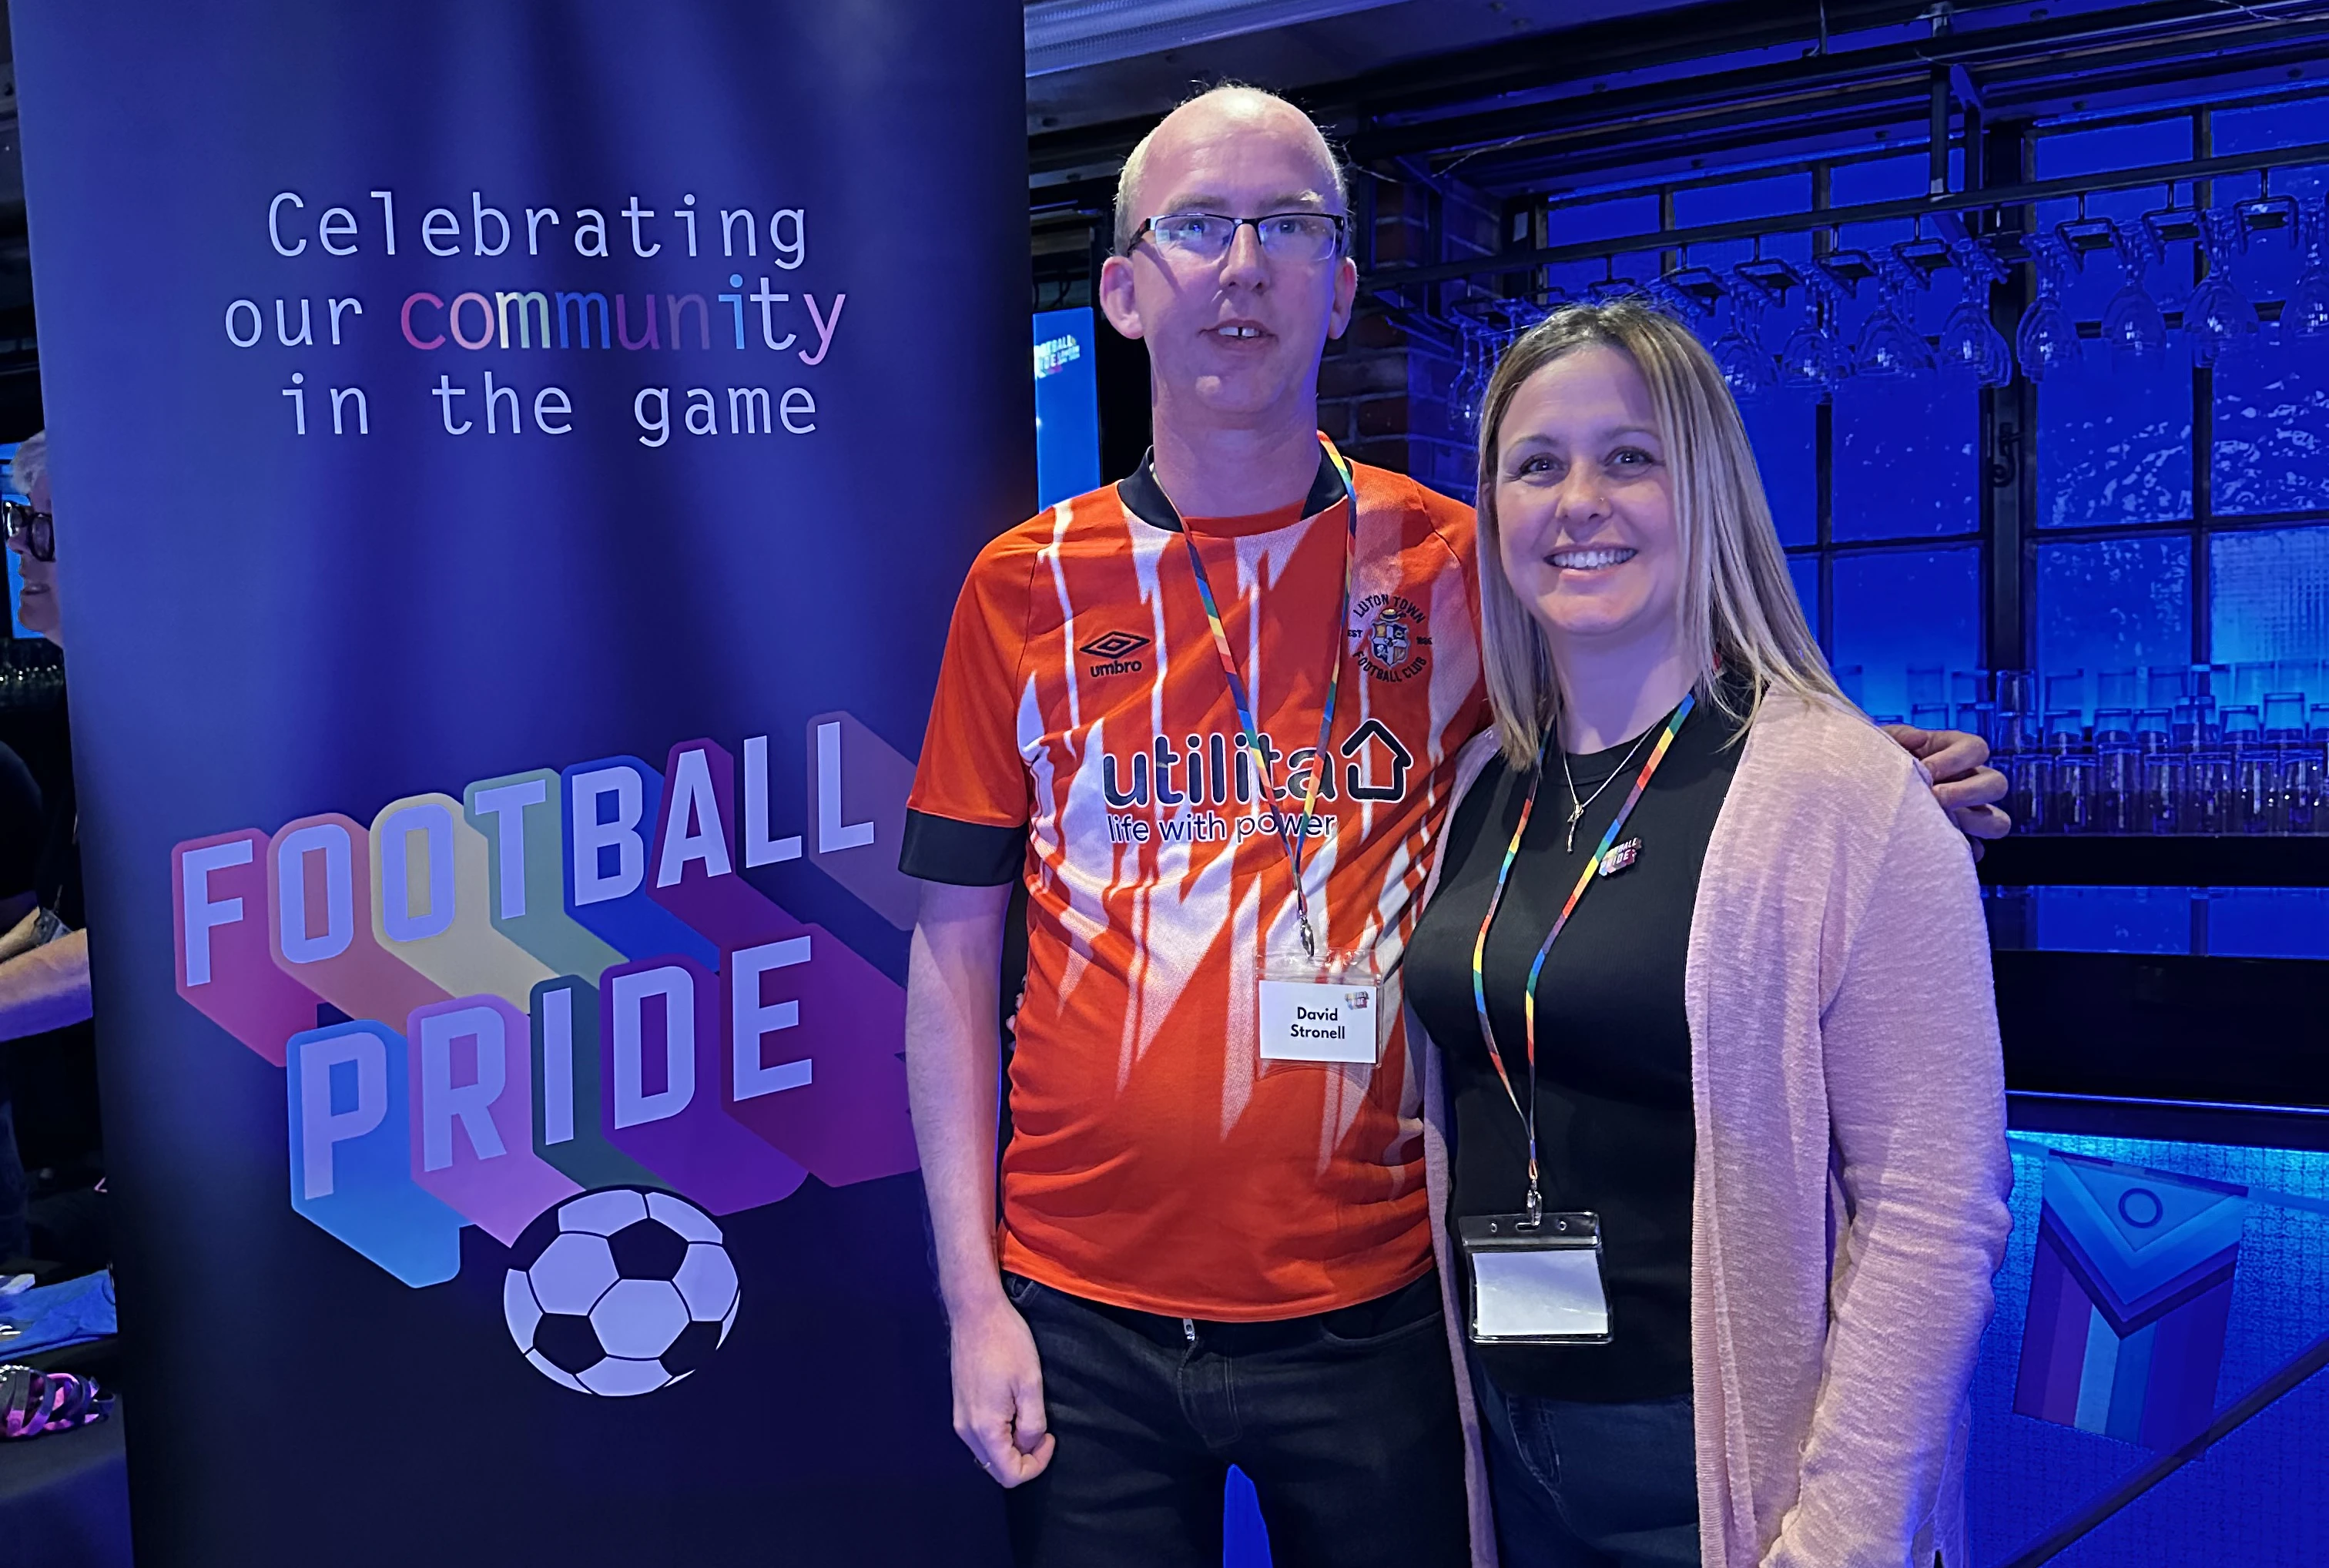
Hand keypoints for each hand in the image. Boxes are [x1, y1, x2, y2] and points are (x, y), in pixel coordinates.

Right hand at [948, 1293, 1054, 1487]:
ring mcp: (960, 1418)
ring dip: (1012, 1446)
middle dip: (1024, 1458)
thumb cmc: (1007, 1343)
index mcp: (985, 1428)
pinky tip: (1013, 1408)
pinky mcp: (960, 1407)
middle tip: (1042, 1430)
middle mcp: (966, 1430)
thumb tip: (1030, 1444)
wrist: (976, 1312)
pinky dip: (1000, 1434)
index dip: (1036, 1464)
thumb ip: (1033, 1423)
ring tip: (1028, 1415)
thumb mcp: (1031, 1384)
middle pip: (996, 1469)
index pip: (1010, 1475)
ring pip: (988, 1454)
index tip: (1049, 1437)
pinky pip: (981, 1437)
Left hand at [1879, 724, 2010, 858]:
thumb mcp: (1883, 744)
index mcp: (1955, 753)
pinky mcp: (1959, 840)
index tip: (1926, 769)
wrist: (1860, 797)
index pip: (1977, 748)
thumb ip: (1898, 736)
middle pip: (1997, 784)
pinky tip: (1939, 847)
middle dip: (1968, 792)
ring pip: (1998, 821)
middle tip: (1935, 798)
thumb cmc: (1878, 764)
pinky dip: (1963, 851)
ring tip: (1943, 823)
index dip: (1957, 758)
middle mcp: (1970, 782)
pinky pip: (1977, 850)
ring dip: (1976, 823)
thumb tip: (1919, 738)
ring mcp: (1970, 814)